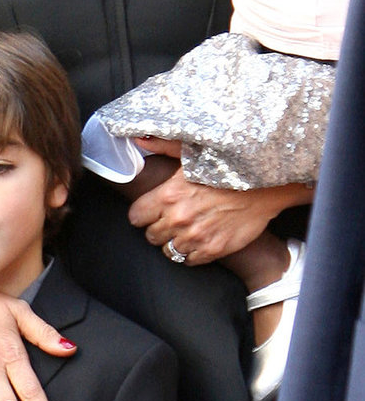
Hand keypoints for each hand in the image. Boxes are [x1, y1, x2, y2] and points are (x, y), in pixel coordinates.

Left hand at [127, 160, 309, 262]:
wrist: (265, 186)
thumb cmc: (228, 168)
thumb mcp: (192, 153)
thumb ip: (163, 147)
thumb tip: (139, 140)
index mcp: (168, 195)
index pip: (136, 216)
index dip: (143, 214)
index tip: (151, 212)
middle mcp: (178, 218)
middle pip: (151, 236)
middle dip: (158, 229)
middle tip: (172, 221)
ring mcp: (195, 236)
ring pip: (169, 251)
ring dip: (175, 242)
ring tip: (188, 231)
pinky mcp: (212, 249)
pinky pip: (189, 261)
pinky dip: (192, 253)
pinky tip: (200, 239)